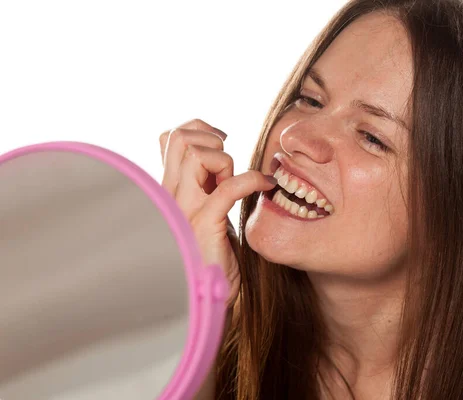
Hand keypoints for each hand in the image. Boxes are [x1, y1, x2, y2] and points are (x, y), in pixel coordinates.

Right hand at [159, 119, 275, 307]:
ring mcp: (184, 208)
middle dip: (212, 140)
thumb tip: (219, 156)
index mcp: (171, 188)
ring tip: (238, 183)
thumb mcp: (208, 207)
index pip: (171, 137)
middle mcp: (171, 194)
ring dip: (226, 161)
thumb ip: (206, 182)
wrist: (211, 295)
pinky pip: (228, 186)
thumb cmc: (216, 252)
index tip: (223, 143)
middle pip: (180, 137)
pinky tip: (267, 185)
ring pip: (196, 153)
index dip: (199, 129)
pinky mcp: (204, 223)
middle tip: (229, 164)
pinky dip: (253, 179)